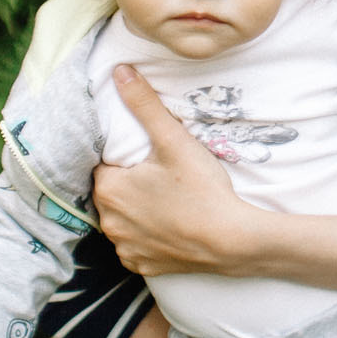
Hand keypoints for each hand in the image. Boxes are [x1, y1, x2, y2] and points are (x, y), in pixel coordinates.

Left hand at [93, 65, 262, 277]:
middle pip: (112, 192)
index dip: (126, 159)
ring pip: (122, 219)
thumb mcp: (173, 140)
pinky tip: (169, 224)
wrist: (232, 240)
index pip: (104, 164)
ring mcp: (125, 248)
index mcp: (108, 190)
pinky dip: (147, 236)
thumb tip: (119, 71)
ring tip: (168, 199)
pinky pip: (135, 245)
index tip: (150, 158)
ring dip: (136, 210)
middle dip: (129, 183)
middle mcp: (108, 223)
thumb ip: (143, 104)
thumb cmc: (202, 189)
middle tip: (162, 175)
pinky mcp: (142, 266)